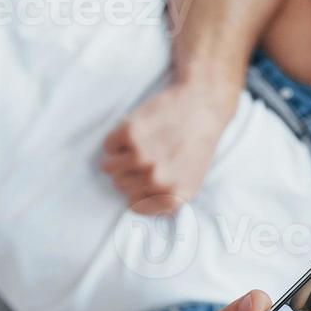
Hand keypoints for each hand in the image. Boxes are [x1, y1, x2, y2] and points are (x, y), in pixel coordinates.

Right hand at [102, 79, 237, 214]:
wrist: (202, 105)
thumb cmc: (198, 142)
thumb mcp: (192, 180)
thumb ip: (167, 197)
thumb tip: (139, 205)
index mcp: (174, 196)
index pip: (134, 205)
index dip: (135, 189)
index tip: (142, 177)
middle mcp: (158, 181)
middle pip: (120, 185)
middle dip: (127, 171)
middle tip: (144, 154)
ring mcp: (142, 157)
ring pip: (108, 167)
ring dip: (118, 156)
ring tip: (136, 144)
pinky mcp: (130, 134)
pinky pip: (108, 145)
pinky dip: (116, 138)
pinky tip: (135, 131)